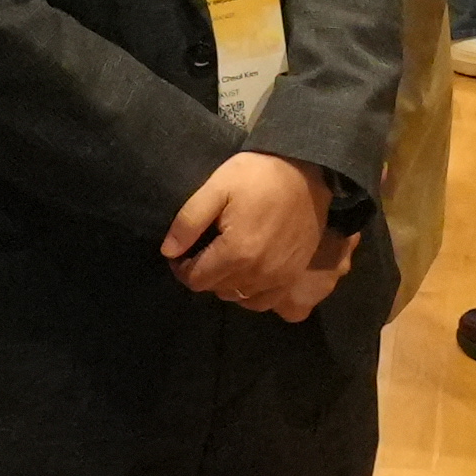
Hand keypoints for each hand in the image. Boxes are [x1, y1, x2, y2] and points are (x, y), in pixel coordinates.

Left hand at [162, 147, 342, 317]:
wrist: (307, 173)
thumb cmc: (259, 176)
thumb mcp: (217, 187)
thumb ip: (188, 221)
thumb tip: (168, 252)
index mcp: (236, 253)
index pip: (195, 280)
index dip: (181, 267)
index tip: (182, 251)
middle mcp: (258, 274)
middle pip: (215, 289)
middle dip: (203, 273)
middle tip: (204, 249)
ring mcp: (279, 278)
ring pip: (237, 298)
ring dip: (225, 283)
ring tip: (225, 258)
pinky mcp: (293, 276)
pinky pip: (263, 302)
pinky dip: (249, 293)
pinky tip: (247, 272)